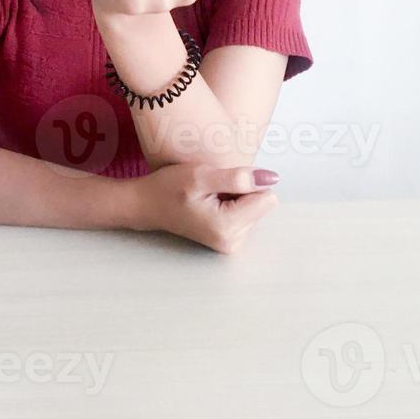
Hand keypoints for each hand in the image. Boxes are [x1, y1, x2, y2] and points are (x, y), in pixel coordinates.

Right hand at [129, 163, 279, 254]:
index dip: (247, 183)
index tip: (221, 184)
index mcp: (228, 227)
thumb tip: (272, 179)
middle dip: (241, 191)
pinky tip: (210, 203)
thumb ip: (238, 178)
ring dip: (235, 197)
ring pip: (255, 207)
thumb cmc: (169, 188)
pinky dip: (230, 204)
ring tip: (209, 196)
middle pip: (262, 204)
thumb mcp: (201, 175)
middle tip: (212, 190)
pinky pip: (245, 213)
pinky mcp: (229, 238)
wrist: (147, 204)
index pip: (266, 198)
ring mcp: (231, 243)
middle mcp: (233, 241)